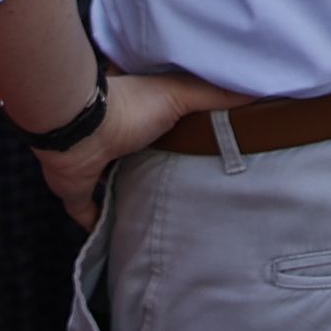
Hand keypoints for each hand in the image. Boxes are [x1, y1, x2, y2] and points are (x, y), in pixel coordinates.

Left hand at [35, 70, 246, 227]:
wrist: (80, 129)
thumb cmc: (129, 107)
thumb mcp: (179, 93)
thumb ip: (213, 94)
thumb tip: (255, 91)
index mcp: (136, 114)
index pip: (156, 124)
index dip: (170, 133)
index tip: (190, 148)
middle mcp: (112, 138)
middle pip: (134, 156)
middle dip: (149, 168)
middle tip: (176, 189)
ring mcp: (92, 165)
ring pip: (110, 183)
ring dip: (124, 194)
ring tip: (151, 216)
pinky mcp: (76, 188)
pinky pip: (85, 211)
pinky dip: (95, 224)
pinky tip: (112, 239)